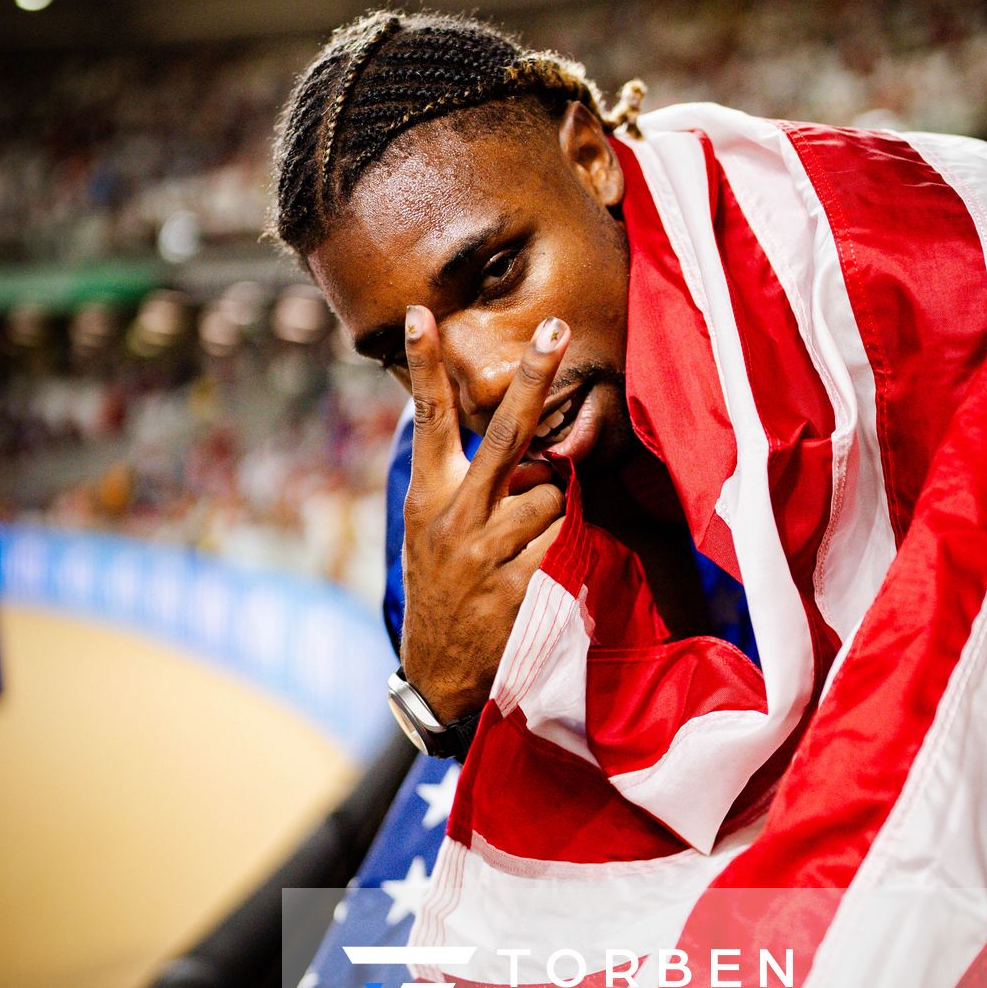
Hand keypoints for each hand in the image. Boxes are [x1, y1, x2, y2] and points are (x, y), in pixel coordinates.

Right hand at [398, 307, 569, 723]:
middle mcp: (454, 516)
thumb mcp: (430, 532)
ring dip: (556, 509)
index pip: (430, 419)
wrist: (437, 673)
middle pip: (507, 434)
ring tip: (530, 542)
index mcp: (428, 496)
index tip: (421, 314)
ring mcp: (487, 551)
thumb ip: (461, 484)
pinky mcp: (520, 585)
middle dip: (534, 376)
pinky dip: (565, 546)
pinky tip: (545, 568)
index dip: (425, 365)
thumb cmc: (442, 589)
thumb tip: (521, 440)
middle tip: (558, 329)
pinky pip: (563, 540)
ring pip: (552, 493)